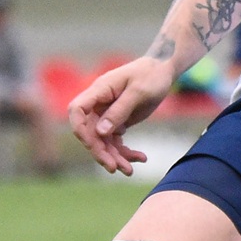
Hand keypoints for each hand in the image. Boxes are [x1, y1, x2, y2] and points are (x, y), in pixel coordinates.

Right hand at [68, 54, 176, 174]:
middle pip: (90, 132)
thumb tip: (100, 132)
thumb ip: (120, 110)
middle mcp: (99, 104)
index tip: (93, 144)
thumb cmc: (151, 75)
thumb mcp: (139, 91)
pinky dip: (126, 152)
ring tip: (129, 170)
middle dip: (101, 152)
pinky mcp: (117, 121)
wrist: (163, 70)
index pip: (77, 110)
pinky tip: (141, 158)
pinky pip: (116, 141)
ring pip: (103, 141)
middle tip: (114, 168)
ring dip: (114, 157)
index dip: (79, 129)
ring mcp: (107, 114)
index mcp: (99, 91)